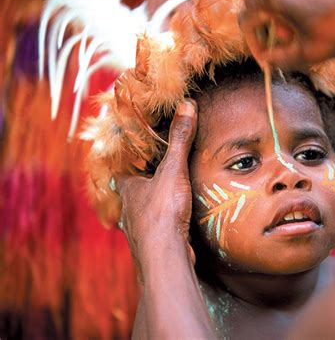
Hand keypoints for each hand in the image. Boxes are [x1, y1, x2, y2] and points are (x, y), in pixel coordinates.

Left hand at [115, 99, 197, 279]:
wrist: (164, 255)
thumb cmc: (162, 211)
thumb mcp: (173, 169)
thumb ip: (180, 139)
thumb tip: (186, 105)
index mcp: (128, 188)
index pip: (120, 170)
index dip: (125, 162)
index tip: (133, 156)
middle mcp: (128, 209)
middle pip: (131, 192)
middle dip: (141, 184)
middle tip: (153, 174)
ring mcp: (138, 229)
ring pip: (141, 212)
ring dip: (151, 205)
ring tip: (165, 197)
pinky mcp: (151, 244)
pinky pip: (155, 228)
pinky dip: (162, 222)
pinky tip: (173, 222)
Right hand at [239, 0, 334, 68]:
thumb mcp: (310, 54)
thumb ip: (282, 59)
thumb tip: (268, 61)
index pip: (247, 21)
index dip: (253, 44)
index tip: (266, 58)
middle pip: (255, 6)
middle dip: (264, 28)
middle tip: (283, 43)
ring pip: (272, 0)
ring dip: (279, 20)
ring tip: (299, 36)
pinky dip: (292, 13)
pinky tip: (310, 25)